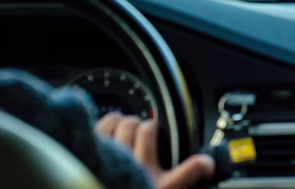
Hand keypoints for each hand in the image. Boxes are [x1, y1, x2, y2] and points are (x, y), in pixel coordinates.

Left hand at [96, 112, 213, 188]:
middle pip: (129, 123)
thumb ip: (189, 173)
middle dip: (135, 124)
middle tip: (138, 132)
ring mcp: (102, 157)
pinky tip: (103, 135)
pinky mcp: (86, 157)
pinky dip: (100, 128)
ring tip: (121, 130)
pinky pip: (94, 131)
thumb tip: (208, 162)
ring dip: (117, 123)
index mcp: (143, 165)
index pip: (148, 129)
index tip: (155, 132)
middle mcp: (121, 158)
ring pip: (110, 123)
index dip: (152, 127)